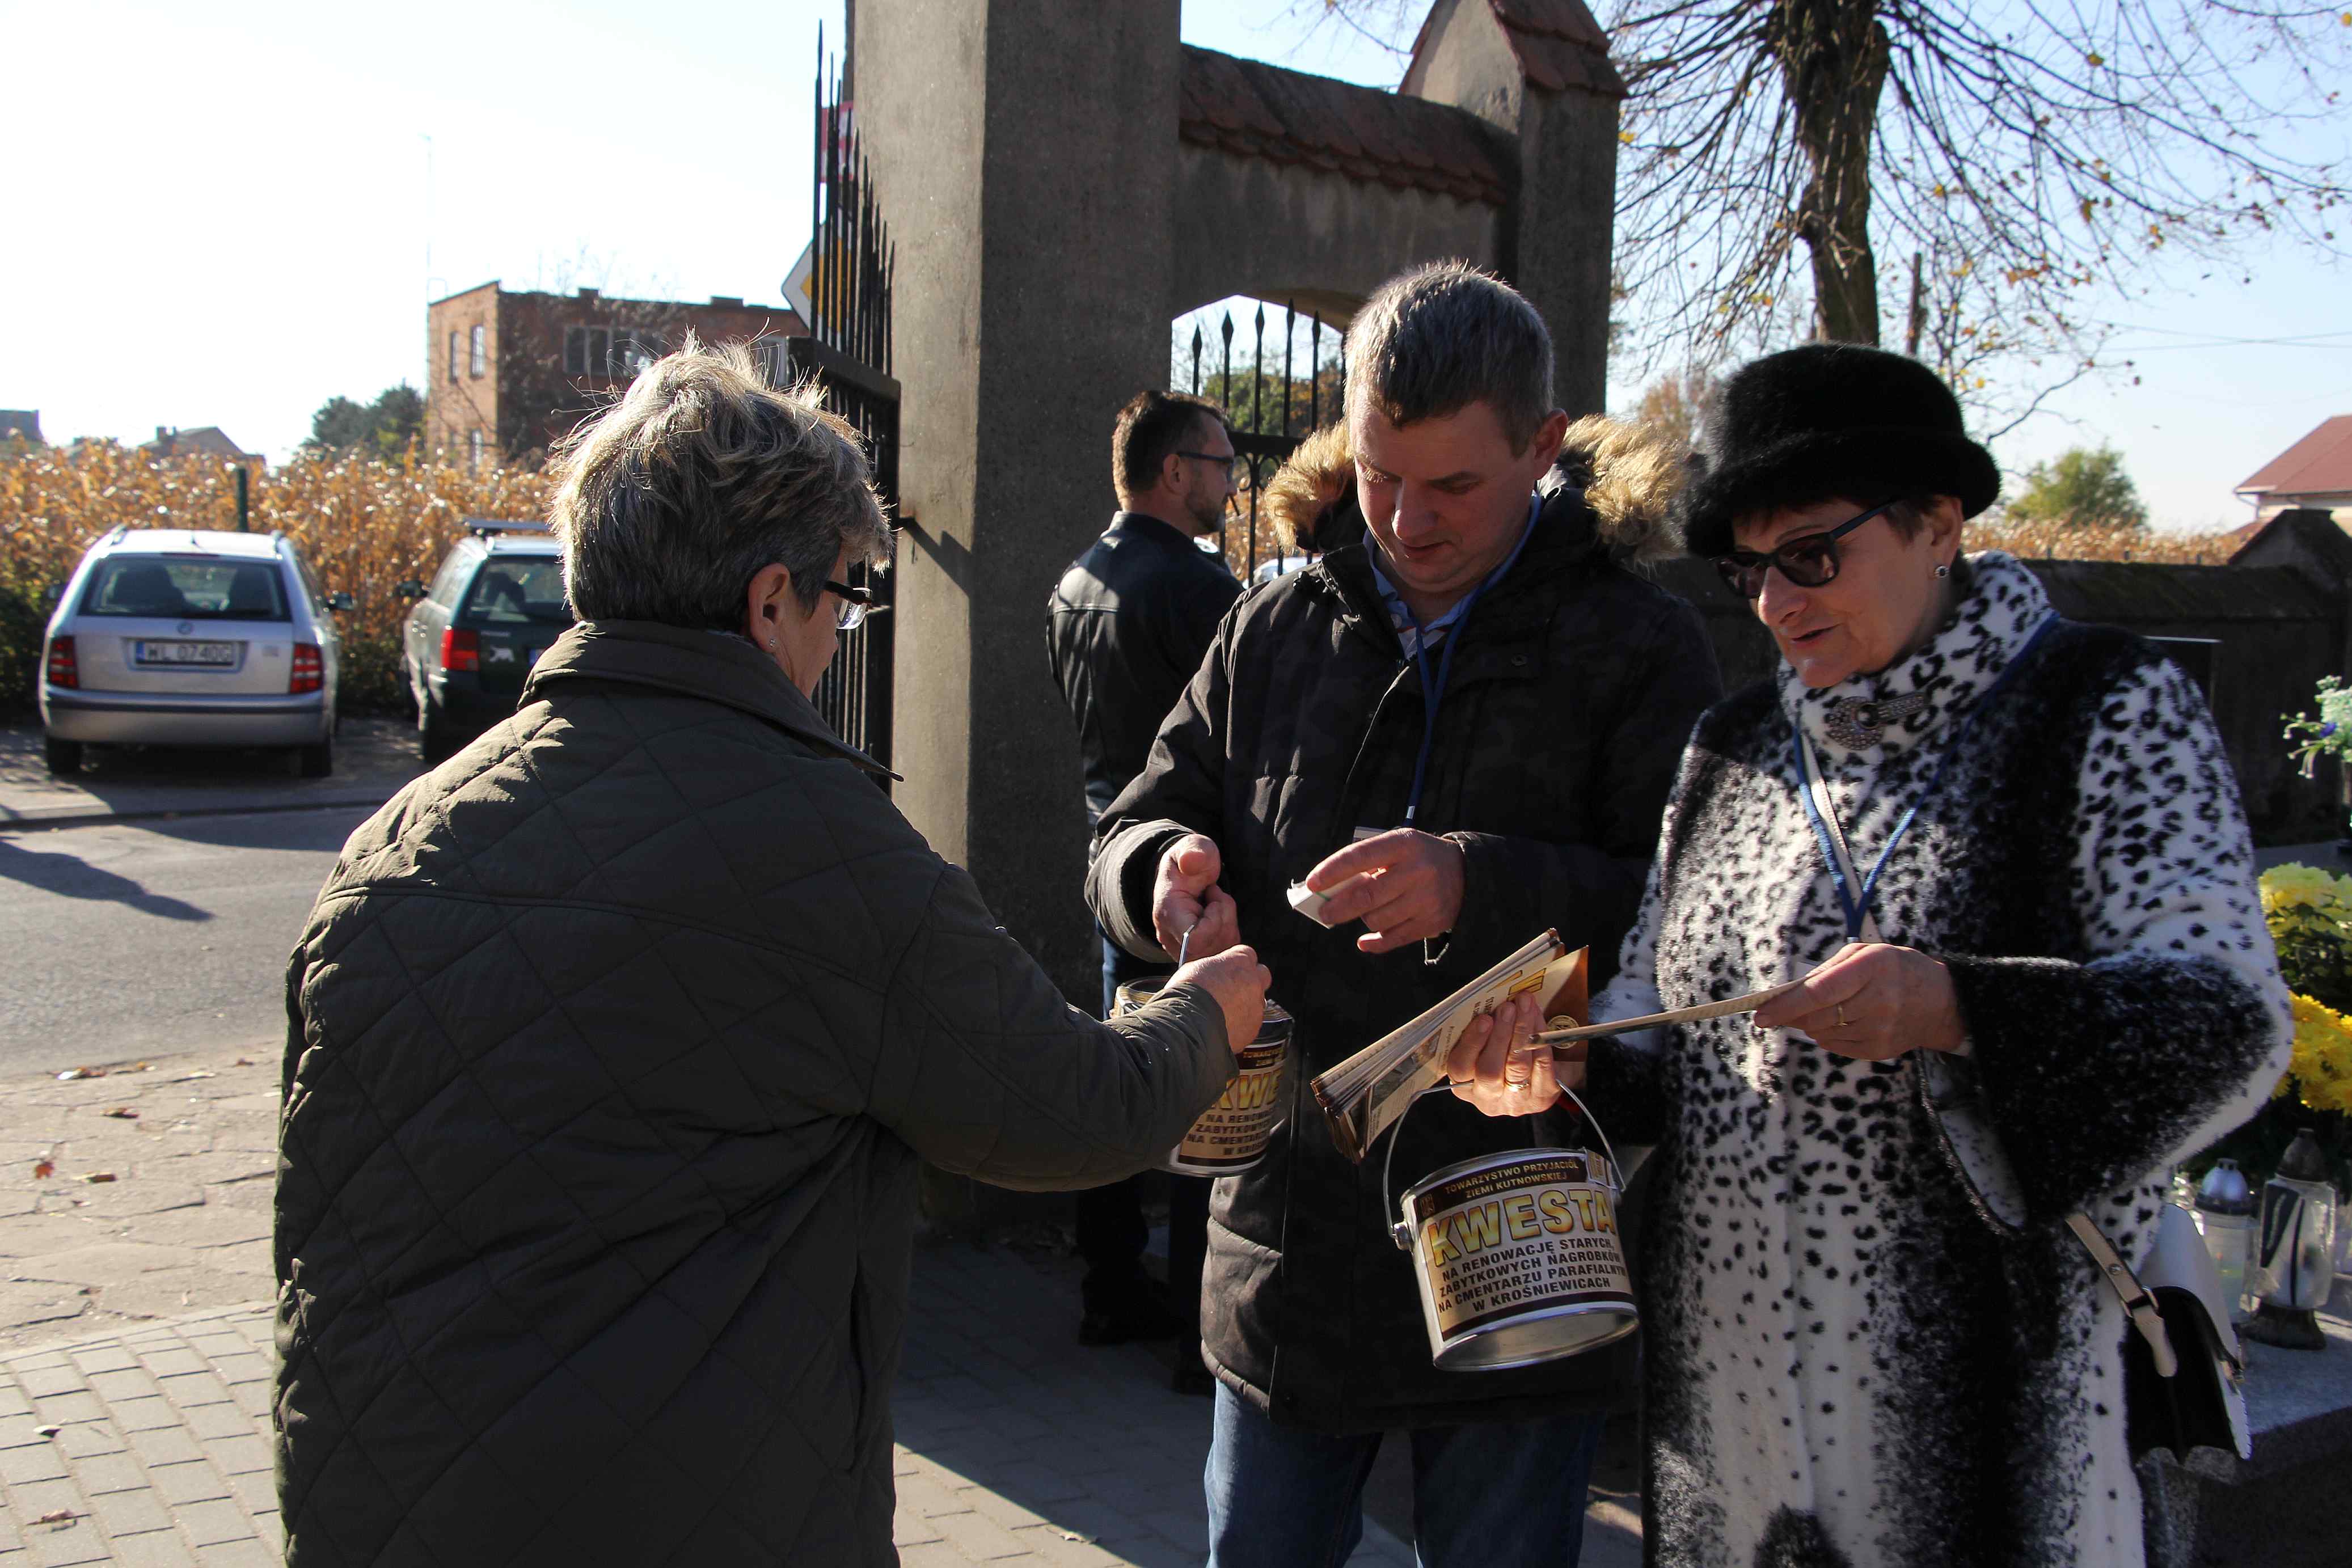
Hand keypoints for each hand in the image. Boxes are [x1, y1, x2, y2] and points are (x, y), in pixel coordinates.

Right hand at [1153, 834, 1238, 960]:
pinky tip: (1220, 917)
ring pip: (1220, 952)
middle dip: (1225, 919)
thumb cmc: (1191, 861)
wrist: (1184, 875)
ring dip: (1228, 924)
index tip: (1213, 894)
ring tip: (1216, 903)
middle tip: (1217, 896)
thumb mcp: (1192, 847)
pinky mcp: (1199, 955)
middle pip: (1210, 947)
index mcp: (1167, 914)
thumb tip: (1191, 862)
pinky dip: (1229, 933)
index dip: (1215, 920)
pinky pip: (1225, 954)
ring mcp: (1184, 950)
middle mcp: (1171, 938)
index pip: (1194, 939)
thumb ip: (1193, 850)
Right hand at [1173, 945, 1272, 1057]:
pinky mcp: (1254, 1027)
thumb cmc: (1188, 994)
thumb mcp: (1196, 967)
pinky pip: (1251, 1022)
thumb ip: (1214, 967)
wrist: (1189, 1025)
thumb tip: (1214, 971)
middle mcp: (1253, 981)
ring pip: (1257, 1001)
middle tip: (1232, 989)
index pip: (1247, 954)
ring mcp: (1256, 1005)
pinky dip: (1241, 1024)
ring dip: (1245, 1004)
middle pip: (1261, 975)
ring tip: (1224, 1012)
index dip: (1236, 963)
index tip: (1228, 969)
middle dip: (1250, 980)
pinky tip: (1224, 1026)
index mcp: (1239, 961)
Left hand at [1300, 829, 1465, 954]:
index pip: (1360, 856)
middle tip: (1324, 913)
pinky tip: (1364, 942)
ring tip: (1368, 912)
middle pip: (1366, 895)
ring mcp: (1426, 899)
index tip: (1312, 883)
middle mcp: (1417, 870)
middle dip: (1338, 907)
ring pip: (1377, 919)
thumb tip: (1331, 890)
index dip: (1332, 871)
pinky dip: (1374, 942)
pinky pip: (1392, 939)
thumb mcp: (1399, 847)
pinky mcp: (1431, 923)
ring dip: (1364, 918)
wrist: (1467, 873)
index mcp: (1404, 844)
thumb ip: (1369, 863)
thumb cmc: (1418, 858)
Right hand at [1444, 992, 1584, 1116]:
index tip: (1484, 1018)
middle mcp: (1488, 1099)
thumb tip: (1492, 1003)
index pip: (1460, 1067)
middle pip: (1490, 1070)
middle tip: (1508, 1007)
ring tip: (1525, 1007)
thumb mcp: (1483, 1049)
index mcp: (1465, 1087)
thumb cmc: (1502, 1058)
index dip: (1472, 1043)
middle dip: (1500, 1035)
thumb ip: (1481, 1033)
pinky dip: (1540, 1038)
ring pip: (1517, 1066)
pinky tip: (1537, 1019)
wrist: (1535, 1082)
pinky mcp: (1541, 1098)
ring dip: (1521, 1031)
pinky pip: (1541, 1065)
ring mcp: (1516, 1101)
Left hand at [1751, 941, 1964, 1059]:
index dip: (1785, 1005)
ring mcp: (1881, 1029)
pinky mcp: (1880, 1050)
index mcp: (1872, 968)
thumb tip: (1785, 995)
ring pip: (1822, 1034)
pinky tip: (1845, 1021)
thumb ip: (1824, 972)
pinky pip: (1835, 1047)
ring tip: (1831, 1009)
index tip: (1760, 1015)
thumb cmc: (1893, 970)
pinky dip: (1829, 1035)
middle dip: (1793, 1015)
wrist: (1941, 1001)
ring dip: (1813, 1023)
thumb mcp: (1863, 954)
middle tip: (1783, 1009)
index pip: (1818, 992)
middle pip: (1816, 1017)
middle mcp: (1879, 1001)